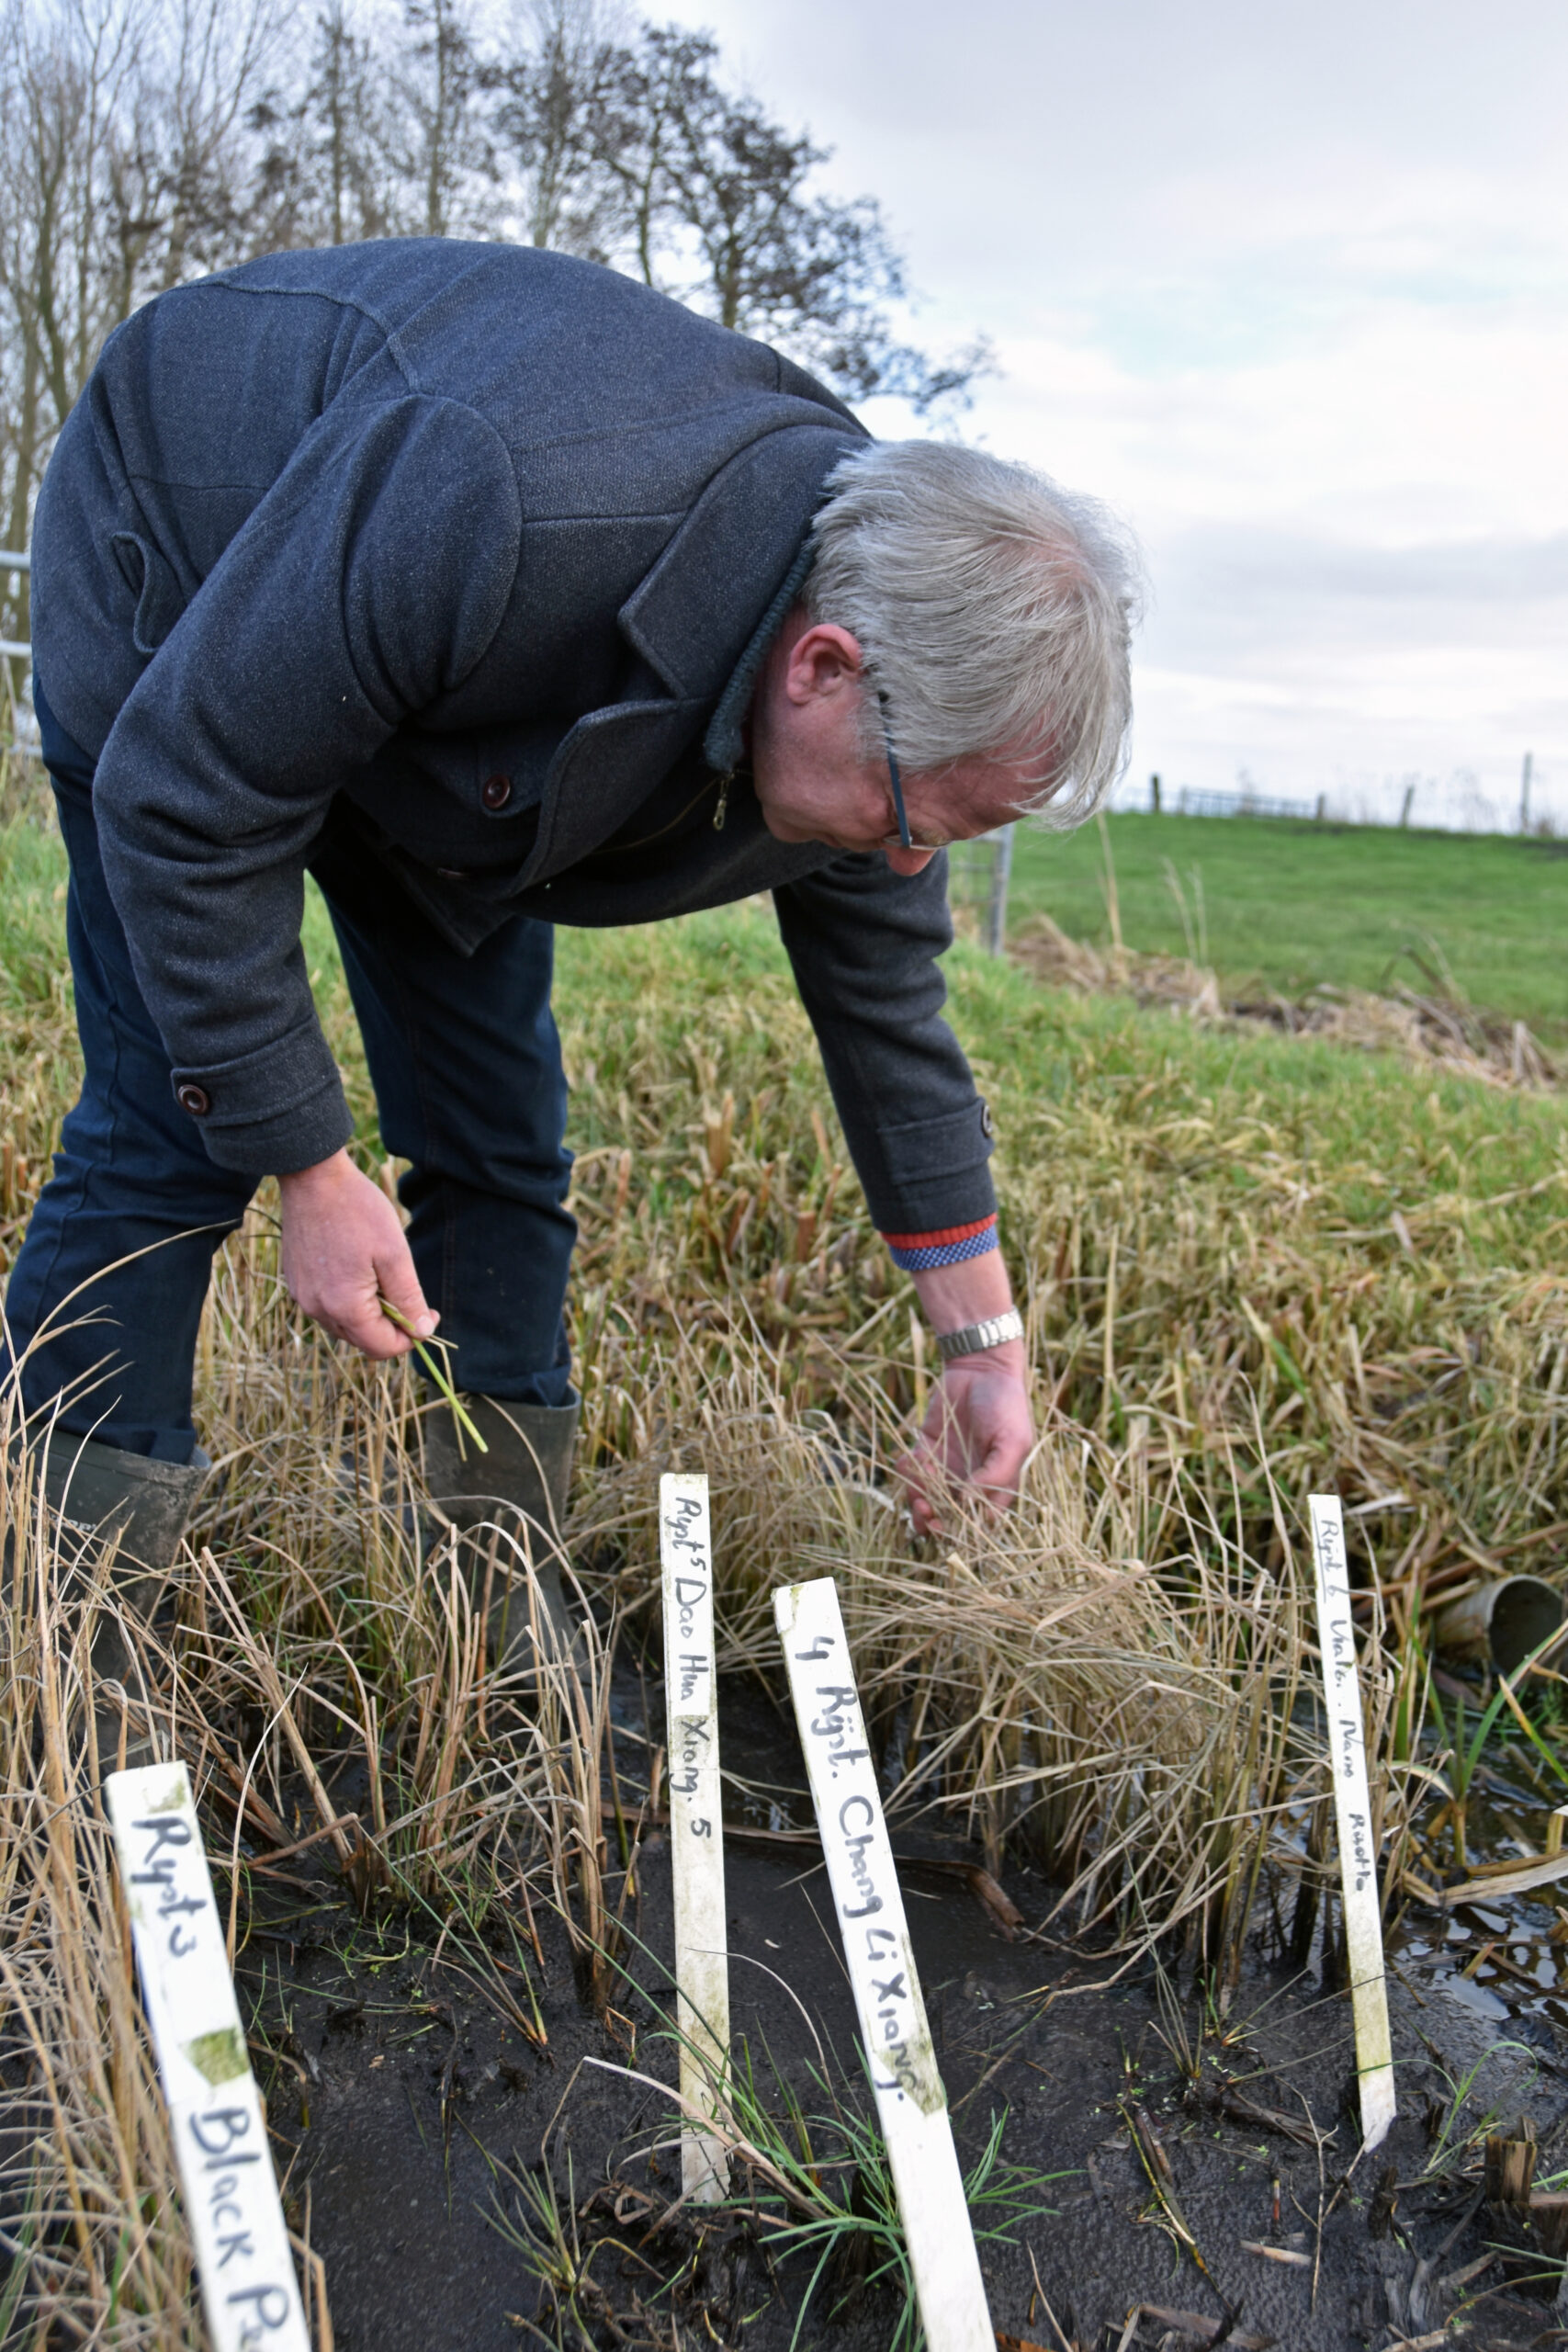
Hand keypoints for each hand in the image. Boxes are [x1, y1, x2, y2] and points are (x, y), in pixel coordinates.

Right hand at [277, 1148, 437, 1358]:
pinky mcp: (296, 1282)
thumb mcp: (394, 1254)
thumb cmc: (358, 1210)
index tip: (428, 1313)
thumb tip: (423, 1331)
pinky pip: (327, 1306)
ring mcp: (302, 1296)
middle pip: (362, 1340)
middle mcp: (317, 1309)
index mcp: (344, 1307)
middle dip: (390, 1327)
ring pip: (344, 1325)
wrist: (313, 1178)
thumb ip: (409, 1298)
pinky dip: (347, 1300)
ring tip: (381, 1277)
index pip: (381, 1348)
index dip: (411, 1338)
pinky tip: (357, 1270)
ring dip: (369, 1314)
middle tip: (408, 1293)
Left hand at [896, 1342, 1033, 1535]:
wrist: (981, 1368)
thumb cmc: (1006, 1406)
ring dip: (916, 1499)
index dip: (962, 1530)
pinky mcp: (927, 1449)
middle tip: (924, 1511)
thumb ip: (994, 1476)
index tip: (945, 1526)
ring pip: (926, 1498)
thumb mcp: (1012, 1442)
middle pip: (948, 1516)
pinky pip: (912, 1471)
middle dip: (933, 1520)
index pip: (980, 1522)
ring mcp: (947, 1467)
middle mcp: (970, 1481)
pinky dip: (907, 1471)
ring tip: (914, 1490)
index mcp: (996, 1485)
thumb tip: (968, 1504)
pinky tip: (909, 1460)